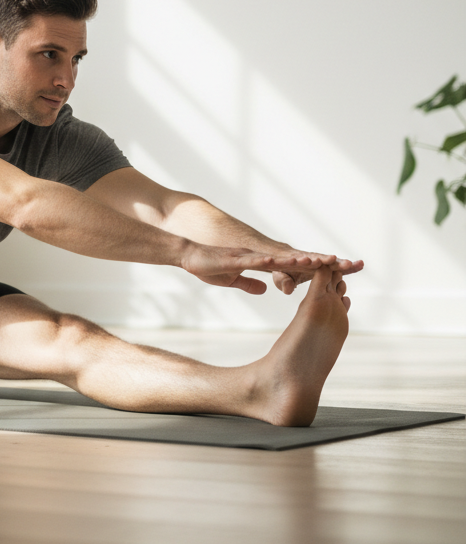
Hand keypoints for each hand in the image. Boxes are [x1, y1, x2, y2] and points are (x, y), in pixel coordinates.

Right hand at [180, 243, 360, 294]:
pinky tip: (290, 262)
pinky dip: (276, 262)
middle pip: (303, 259)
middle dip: (328, 262)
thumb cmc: (210, 266)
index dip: (325, 270)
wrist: (189, 254)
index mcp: (268, 263)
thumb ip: (251, 283)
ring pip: (286, 259)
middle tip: (355, 264)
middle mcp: (266, 256)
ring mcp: (255, 255)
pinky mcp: (240, 258)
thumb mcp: (235, 278)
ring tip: (329, 261)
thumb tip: (266, 289)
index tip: (348, 272)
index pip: (302, 267)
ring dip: (308, 260)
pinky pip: (261, 261)